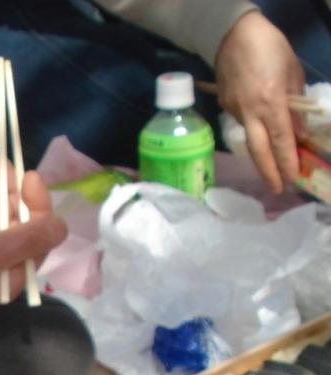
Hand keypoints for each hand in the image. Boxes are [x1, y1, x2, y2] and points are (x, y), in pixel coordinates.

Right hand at [215, 10, 305, 192]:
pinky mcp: (225, 106)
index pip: (281, 139)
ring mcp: (235, 110)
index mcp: (271, 102)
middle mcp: (251, 112)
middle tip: (277, 189)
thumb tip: (298, 130)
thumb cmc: (270, 48)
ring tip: (272, 163)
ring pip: (250, 137)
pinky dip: (253, 128)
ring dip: (262, 152)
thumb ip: (296, 103)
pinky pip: (243, 122)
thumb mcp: (293, 72)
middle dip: (269, 172)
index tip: (292, 179)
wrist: (232, 35)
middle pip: (259, 150)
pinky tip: (258, 123)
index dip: (287, 161)